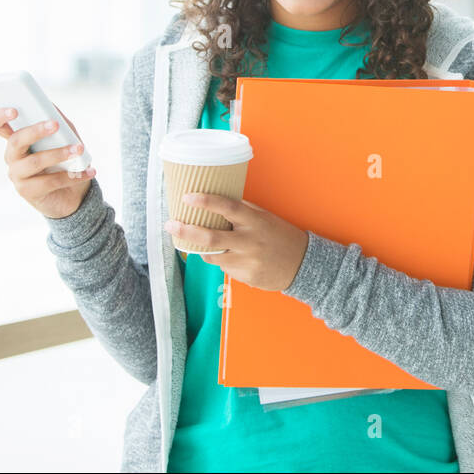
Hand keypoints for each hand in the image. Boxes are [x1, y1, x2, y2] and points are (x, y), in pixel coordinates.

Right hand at [0, 104, 94, 218]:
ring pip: (34, 161)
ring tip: (79, 149)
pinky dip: (72, 176)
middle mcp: (12, 157)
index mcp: (18, 140)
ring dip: (59, 154)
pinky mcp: (27, 191)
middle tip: (55, 124)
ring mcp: (17, 175)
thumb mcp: (65, 139)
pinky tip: (88, 171)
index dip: (0, 117)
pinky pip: (50, 182)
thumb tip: (51, 107)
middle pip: (15, 141)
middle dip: (35, 131)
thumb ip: (59, 122)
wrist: (74, 195)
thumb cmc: (66, 162)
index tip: (14, 110)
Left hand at [165, 193, 309, 291]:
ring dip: (201, 248)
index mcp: (255, 222)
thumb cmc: (282, 236)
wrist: (303, 265)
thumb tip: (216, 202)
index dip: (206, 201)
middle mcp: (250, 241)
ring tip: (197, 242)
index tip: (188, 197)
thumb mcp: (265, 218)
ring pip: (212, 256)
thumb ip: (243, 211)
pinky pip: (224, 268)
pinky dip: (222, 261)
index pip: (228, 207)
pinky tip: (232, 257)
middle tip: (171, 225)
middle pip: (211, 238)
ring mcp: (247, 261)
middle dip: (187, 231)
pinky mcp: (246, 277)